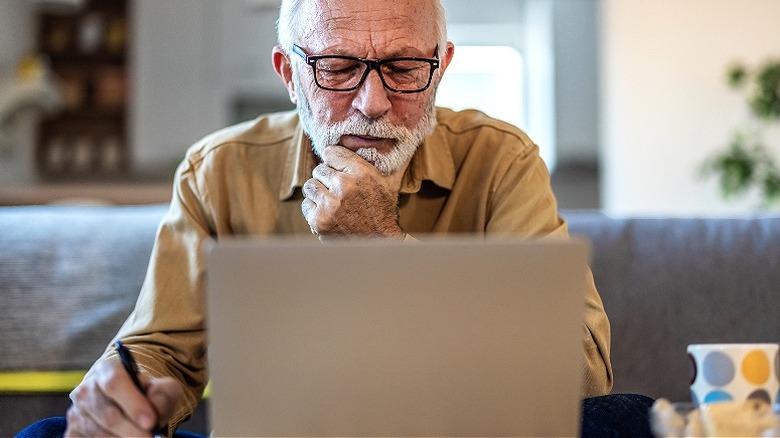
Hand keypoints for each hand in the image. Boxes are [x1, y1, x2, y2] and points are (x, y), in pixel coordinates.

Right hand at [65, 357, 183, 436]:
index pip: (115, 383)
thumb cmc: (146, 393)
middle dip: (131, 431)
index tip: (150, 422)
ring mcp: (77, 412)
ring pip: (97, 433)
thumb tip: (155, 414)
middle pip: (108, 414)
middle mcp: (87, 390)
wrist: (128, 402)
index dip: (133, 404)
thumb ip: (163, 395)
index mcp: (108, 370)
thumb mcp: (162, 387)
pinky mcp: (73, 432)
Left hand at [302, 145, 404, 238]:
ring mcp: (330, 205)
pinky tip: (328, 213)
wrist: (379, 244)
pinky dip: (314, 209)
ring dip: (319, 193)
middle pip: (319, 169)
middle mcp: (345, 186)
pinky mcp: (319, 221)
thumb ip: (390, 161)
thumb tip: (406, 141)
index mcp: (362, 172)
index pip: (330, 152)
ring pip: (310, 186)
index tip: (337, 168)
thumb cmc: (384, 211)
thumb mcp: (389, 183)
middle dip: (327, 179)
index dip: (333, 160)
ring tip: (332, 201)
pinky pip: (306, 205)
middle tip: (337, 190)